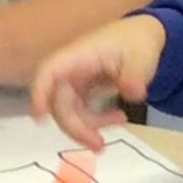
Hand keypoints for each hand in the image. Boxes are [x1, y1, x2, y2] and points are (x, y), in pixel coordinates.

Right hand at [30, 15, 163, 146]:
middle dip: (75, 127)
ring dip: (88, 128)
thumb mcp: (142, 56)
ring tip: (121, 122)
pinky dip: (96, 121)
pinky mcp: (82, 92)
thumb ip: (135, 76)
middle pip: (59, 102)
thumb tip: (133, 94)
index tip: (39, 118)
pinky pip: (80, 112)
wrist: (143, 36)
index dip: (39, 93)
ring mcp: (75, 82)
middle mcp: (71, 70)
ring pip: (68, 112)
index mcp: (79, 55)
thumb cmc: (137, 41)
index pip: (49, 71)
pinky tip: (119, 118)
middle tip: (99, 145)